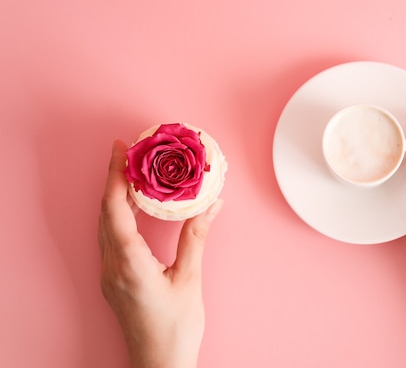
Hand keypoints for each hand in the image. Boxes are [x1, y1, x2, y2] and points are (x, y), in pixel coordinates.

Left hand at [99, 139, 222, 367]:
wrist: (159, 364)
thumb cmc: (175, 328)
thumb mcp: (189, 279)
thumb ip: (196, 238)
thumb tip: (211, 204)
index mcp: (128, 263)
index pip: (114, 208)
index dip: (115, 175)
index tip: (121, 149)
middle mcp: (112, 266)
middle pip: (105, 212)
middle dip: (113, 179)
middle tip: (128, 153)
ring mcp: (110, 274)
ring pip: (105, 225)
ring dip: (114, 197)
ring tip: (130, 174)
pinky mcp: (115, 280)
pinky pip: (110, 238)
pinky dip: (118, 216)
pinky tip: (132, 209)